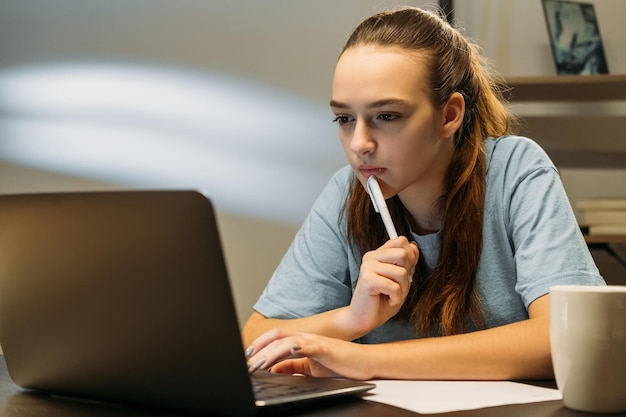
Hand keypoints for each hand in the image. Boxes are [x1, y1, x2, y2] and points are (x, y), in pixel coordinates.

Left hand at [246, 328, 371, 379]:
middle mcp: (306, 338)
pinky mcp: (324, 347)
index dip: (260, 345)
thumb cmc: (342, 365)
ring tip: (257, 364)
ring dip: (269, 352)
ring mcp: (315, 341)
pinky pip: (304, 345)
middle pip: (276, 336)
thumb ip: (293, 367)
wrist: (365, 363)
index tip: (247, 357)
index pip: (276, 338)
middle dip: (259, 348)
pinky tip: (281, 354)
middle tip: (246, 361)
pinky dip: (291, 348)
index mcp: (302, 342)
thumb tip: (274, 370)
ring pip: (285, 341)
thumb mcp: (312, 368)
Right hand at [345, 236, 417, 334]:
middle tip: (398, 286)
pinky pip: (394, 287)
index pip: (401, 241)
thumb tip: (413, 246)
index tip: (405, 272)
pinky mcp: (367, 280)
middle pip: (403, 254)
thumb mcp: (401, 280)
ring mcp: (368, 267)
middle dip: (407, 274)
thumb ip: (407, 263)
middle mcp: (371, 257)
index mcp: (378, 254)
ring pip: (401, 272)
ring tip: (392, 295)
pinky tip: (388, 300)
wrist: (363, 319)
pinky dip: (396, 298)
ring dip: (402, 289)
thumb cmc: (382, 300)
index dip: (410, 256)